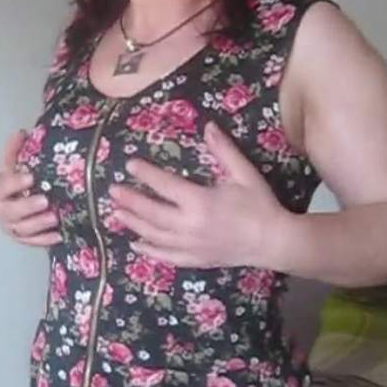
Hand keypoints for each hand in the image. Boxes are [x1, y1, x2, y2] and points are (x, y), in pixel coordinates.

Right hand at [0, 131, 61, 246]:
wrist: (19, 203)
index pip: (0, 188)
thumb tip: (21, 132)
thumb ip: (14, 151)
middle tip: (45, 200)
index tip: (30, 177)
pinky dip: (45, 240)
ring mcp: (12, 227)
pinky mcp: (24, 239)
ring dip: (38, 224)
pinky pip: (34, 242)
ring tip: (54, 217)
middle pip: (10, 212)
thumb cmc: (16, 184)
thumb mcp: (13, 167)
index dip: (13, 183)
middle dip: (27, 206)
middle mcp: (1, 211)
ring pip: (22, 229)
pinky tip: (58, 235)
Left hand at [108, 122, 292, 268]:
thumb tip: (207, 126)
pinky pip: (166, 257)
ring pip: (154, 235)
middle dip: (130, 200)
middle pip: (152, 212)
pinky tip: (136, 244)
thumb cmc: (260, 205)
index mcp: (200, 202)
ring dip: (133, 224)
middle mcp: (189, 226)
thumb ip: (224, 150)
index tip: (130, 165)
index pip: (164, 186)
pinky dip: (149, 251)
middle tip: (113, 191)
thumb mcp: (244, 174)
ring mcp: (190, 246)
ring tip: (116, 213)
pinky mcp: (195, 260)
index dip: (146, 174)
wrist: (273, 241)